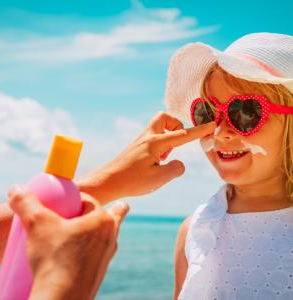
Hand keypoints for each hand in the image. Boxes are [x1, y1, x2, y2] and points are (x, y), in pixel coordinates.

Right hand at [8, 186, 128, 299]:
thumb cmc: (54, 260)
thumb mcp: (37, 225)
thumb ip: (26, 204)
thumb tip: (16, 189)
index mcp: (103, 220)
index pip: (88, 201)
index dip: (75, 198)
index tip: (63, 202)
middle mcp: (110, 237)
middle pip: (106, 217)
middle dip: (107, 210)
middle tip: (109, 207)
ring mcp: (107, 256)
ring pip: (105, 236)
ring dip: (101, 230)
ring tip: (103, 227)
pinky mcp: (99, 272)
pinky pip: (99, 254)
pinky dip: (94, 249)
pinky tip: (86, 253)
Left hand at [77, 112, 215, 203]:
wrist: (107, 182)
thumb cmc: (131, 181)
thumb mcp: (158, 178)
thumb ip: (175, 169)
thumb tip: (180, 163)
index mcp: (155, 142)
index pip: (183, 134)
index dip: (199, 130)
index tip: (212, 124)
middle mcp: (147, 137)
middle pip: (165, 117)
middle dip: (176, 126)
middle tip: (177, 144)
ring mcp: (140, 141)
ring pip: (158, 127)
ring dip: (168, 137)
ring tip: (164, 158)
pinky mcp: (136, 146)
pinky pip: (152, 137)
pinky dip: (160, 144)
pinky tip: (155, 161)